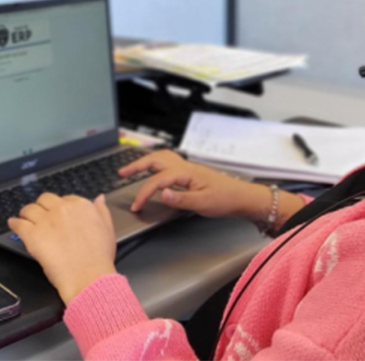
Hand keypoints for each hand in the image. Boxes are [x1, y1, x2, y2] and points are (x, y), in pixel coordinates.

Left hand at [8, 193, 116, 304]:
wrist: (89, 276)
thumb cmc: (99, 256)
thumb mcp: (108, 229)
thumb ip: (101, 210)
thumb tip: (99, 198)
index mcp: (81, 206)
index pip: (65, 198)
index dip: (59, 207)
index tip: (57, 215)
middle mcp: (62, 209)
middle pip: (44, 199)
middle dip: (42, 207)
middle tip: (40, 216)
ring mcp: (46, 221)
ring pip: (29, 209)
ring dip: (26, 214)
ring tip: (25, 219)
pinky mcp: (32, 235)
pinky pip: (18, 224)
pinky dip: (14, 223)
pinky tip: (14, 224)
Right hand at [120, 149, 270, 219]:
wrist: (242, 197)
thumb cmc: (226, 199)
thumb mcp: (203, 203)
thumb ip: (180, 199)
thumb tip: (161, 193)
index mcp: (186, 173)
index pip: (158, 180)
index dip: (143, 193)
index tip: (136, 206)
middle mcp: (186, 167)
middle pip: (156, 160)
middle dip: (136, 165)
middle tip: (121, 173)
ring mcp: (188, 169)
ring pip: (162, 159)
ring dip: (145, 162)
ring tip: (132, 170)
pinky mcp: (191, 174)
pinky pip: (169, 164)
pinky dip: (156, 165)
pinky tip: (154, 173)